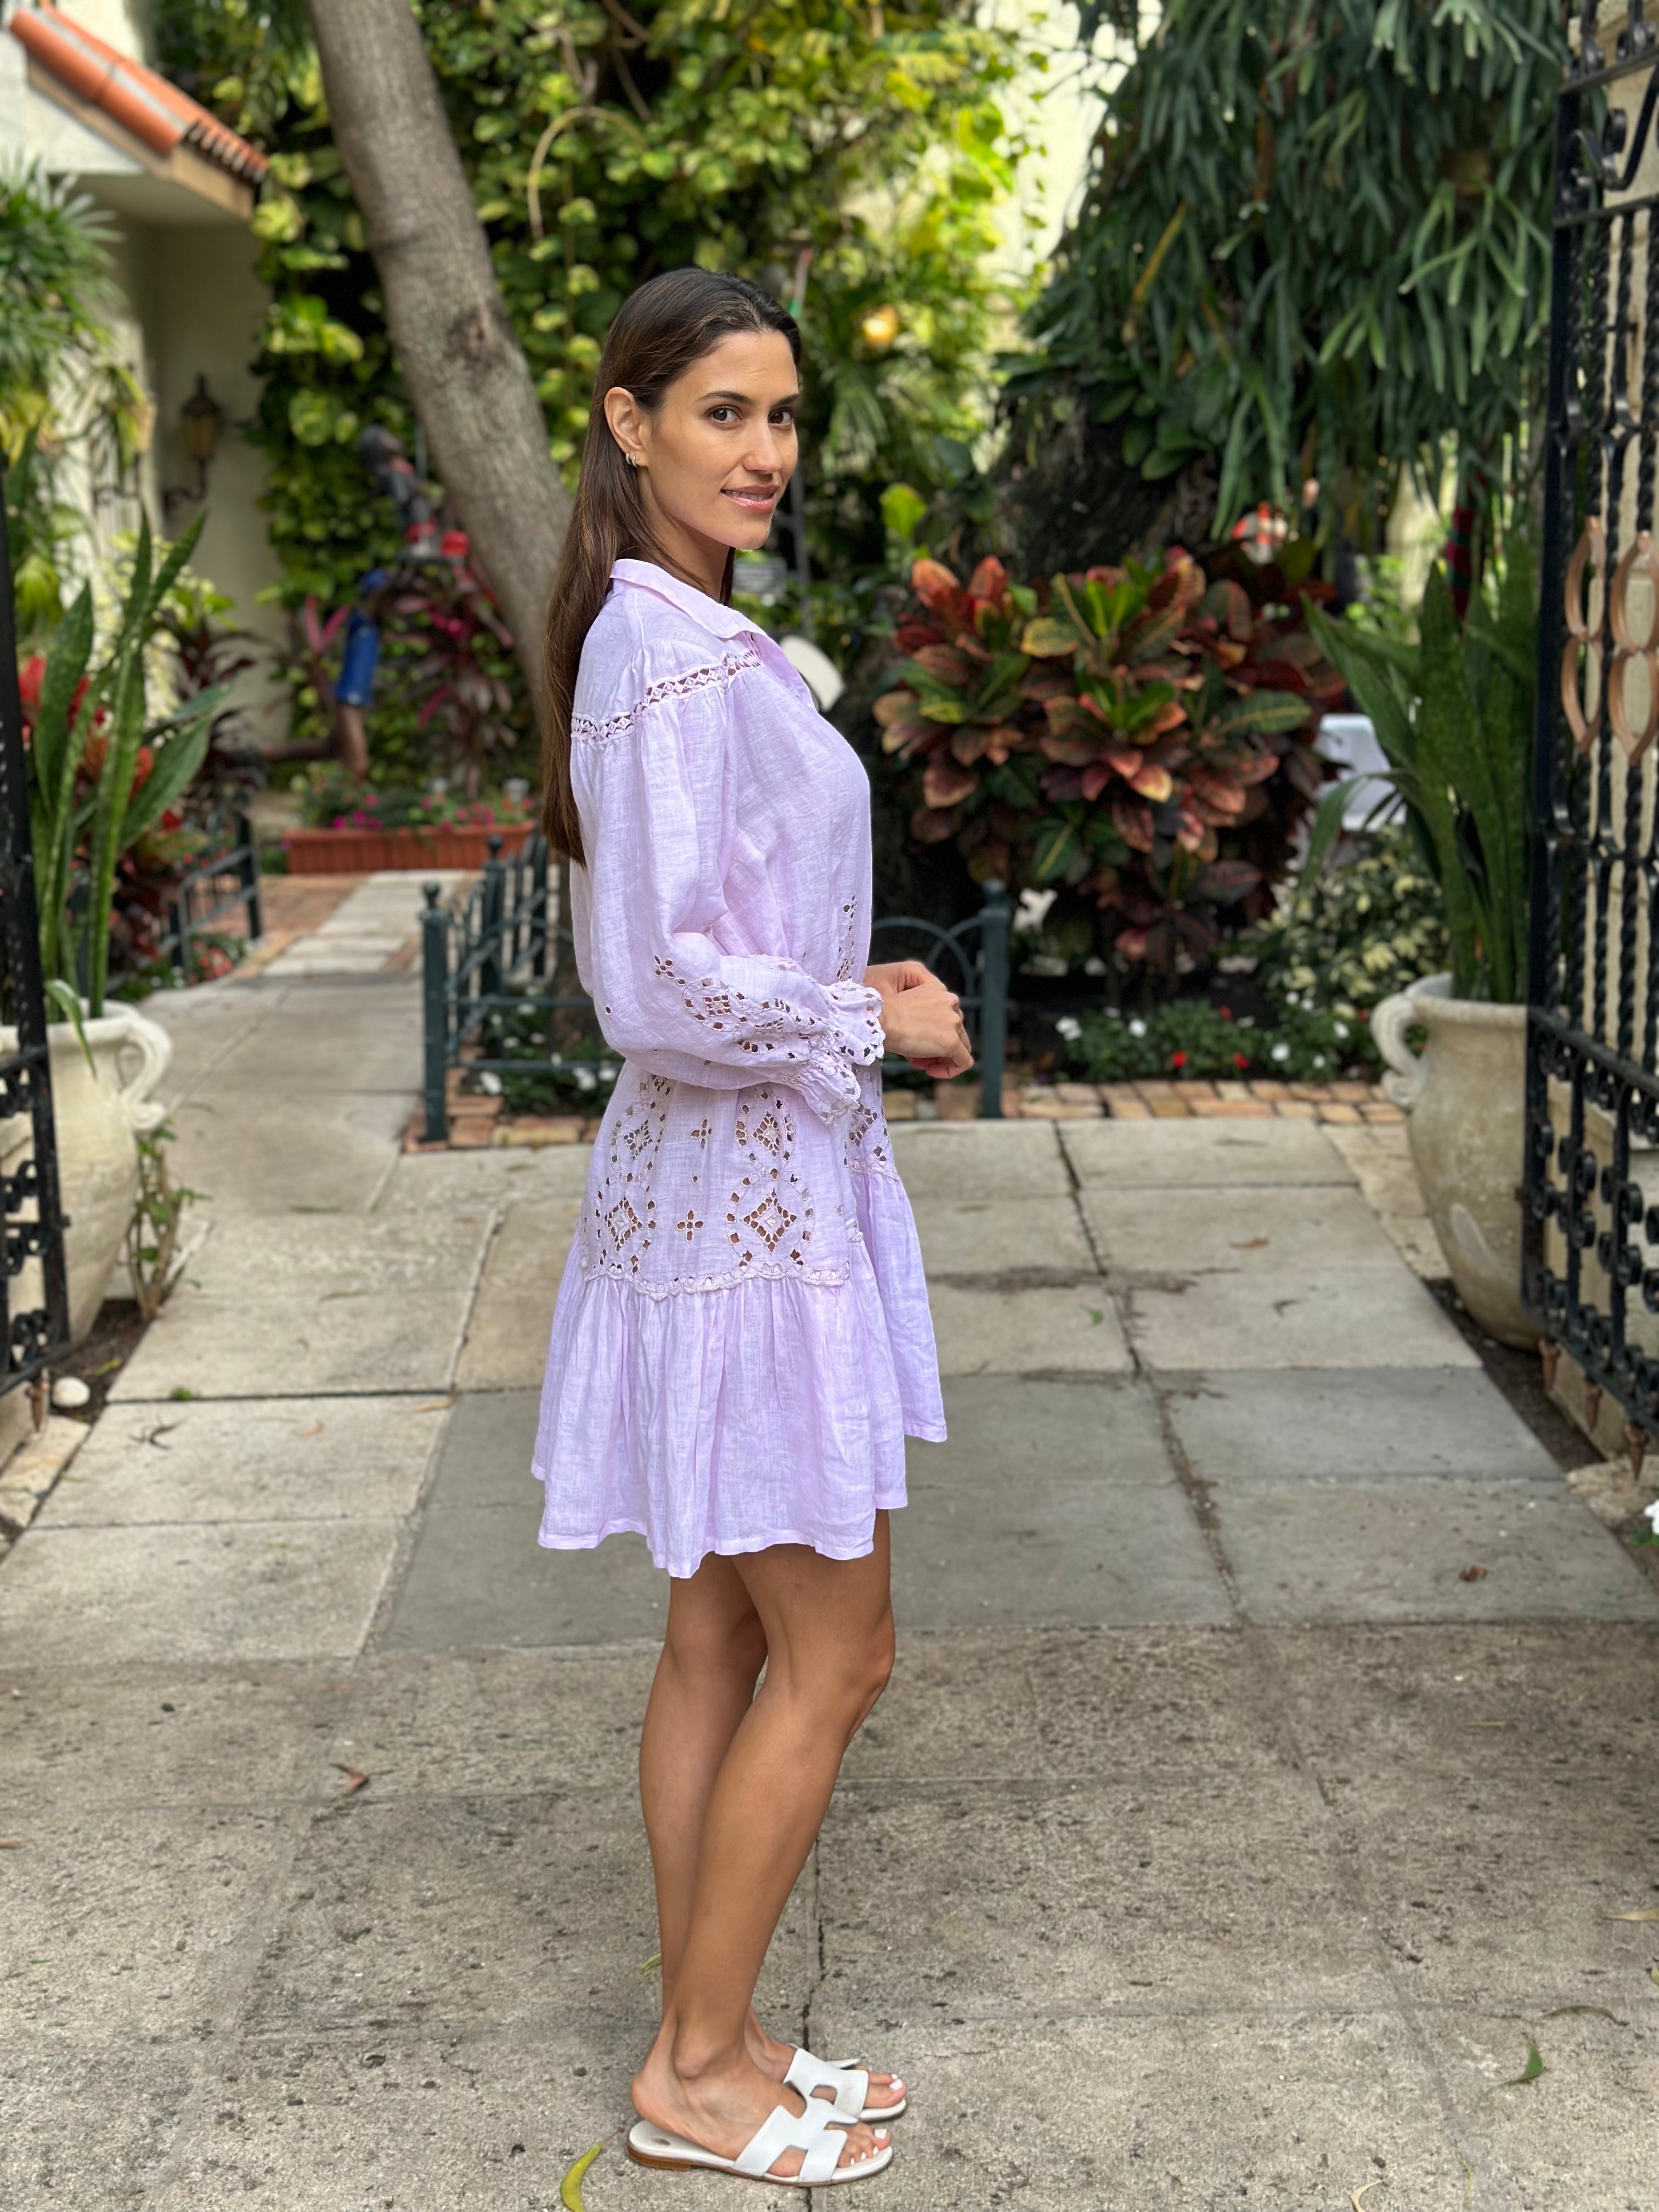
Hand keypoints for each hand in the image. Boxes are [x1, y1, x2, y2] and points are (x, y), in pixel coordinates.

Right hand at [865, 960, 973, 1079]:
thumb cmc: (883, 1012)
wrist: (878, 1020)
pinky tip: (931, 1072)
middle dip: (936, 1045)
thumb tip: (925, 1041)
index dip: (932, 1031)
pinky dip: (951, 1070)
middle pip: (954, 1031)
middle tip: (915, 1055)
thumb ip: (921, 1019)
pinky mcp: (952, 1042)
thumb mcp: (905, 1008)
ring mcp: (953, 1022)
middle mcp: (951, 1003)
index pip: (947, 1015)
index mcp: (939, 991)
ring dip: (940, 1057)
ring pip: (960, 1046)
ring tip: (919, 1063)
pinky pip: (963, 1062)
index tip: (914, 1040)